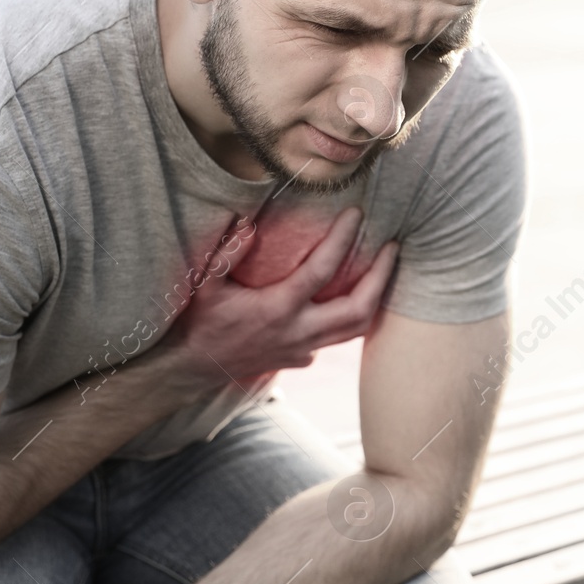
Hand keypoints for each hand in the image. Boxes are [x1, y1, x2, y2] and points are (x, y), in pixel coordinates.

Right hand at [158, 206, 399, 385]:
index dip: (343, 240)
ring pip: (354, 329)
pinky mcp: (301, 359)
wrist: (190, 368)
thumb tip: (249, 221)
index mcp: (277, 309)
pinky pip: (336, 339)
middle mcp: (297, 333)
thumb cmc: (198, 320)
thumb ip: (228, 251)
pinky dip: (349, 317)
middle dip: (381, 277)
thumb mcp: (206, 282)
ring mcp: (303, 350)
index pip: (321, 270)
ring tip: (385, 270)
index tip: (357, 215)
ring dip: (374, 298)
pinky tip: (354, 295)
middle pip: (357, 309)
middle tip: (393, 248)